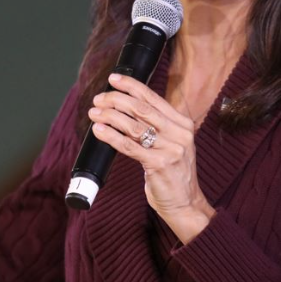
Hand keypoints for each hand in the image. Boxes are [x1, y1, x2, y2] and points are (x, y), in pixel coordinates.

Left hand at [89, 73, 214, 243]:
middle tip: (99, 98)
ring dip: (110, 116)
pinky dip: (111, 136)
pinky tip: (99, 130)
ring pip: (134, 125)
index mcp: (182, 123)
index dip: (131, 86)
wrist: (186, 203)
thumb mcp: (173, 144)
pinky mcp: (159, 164)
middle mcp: (179, 133)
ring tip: (94, 113)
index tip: (113, 79)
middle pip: (142, 108)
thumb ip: (158, 127)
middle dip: (116, 99)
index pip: (153, 98)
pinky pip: (129, 146)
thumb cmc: (173, 173)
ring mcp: (171, 149)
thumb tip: (126, 108)